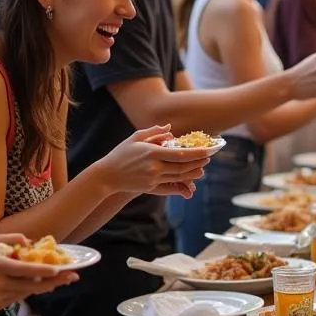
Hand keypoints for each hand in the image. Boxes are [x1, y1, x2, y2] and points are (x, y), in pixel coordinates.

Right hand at [0, 235, 78, 311]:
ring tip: (59, 280)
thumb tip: (31, 242)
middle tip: (71, 277)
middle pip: (31, 286)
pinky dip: (26, 292)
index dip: (44, 271)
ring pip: (26, 294)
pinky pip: (16, 299)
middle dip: (53, 282)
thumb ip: (10, 239)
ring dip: (42, 287)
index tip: (60, 270)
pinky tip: (38, 285)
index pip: (25, 270)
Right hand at [92, 126, 209, 194]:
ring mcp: (153, 179)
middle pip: (182, 166)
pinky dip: (182, 182)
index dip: (196, 153)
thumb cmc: (121, 154)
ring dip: (192, 173)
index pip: (180, 153)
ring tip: (202, 168)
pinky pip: (171, 185)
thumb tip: (170, 128)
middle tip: (208, 158)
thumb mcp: (135, 138)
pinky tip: (189, 179)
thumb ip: (153, 132)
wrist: (107, 176)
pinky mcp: (151, 187)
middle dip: (198, 163)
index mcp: (152, 152)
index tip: (207, 151)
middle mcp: (154, 167)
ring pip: (178, 177)